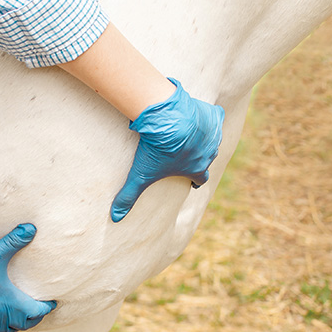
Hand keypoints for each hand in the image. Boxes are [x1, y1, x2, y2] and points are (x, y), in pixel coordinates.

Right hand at [0, 223, 55, 331]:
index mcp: (15, 304)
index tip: (53, 302)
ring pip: (12, 331)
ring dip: (19, 324)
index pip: (39, 310)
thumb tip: (31, 228)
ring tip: (20, 316)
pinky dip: (1, 330)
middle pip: (28, 323)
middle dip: (35, 316)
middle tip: (38, 309)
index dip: (48, 306)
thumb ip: (12, 242)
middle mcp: (7, 319)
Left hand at [110, 78, 224, 221]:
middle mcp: (210, 153)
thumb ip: (129, 196)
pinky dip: (209, 116)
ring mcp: (213, 134)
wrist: (169, 119)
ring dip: (203, 137)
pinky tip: (200, 114)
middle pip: (207, 157)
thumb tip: (116, 217)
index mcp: (197, 168)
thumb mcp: (140, 174)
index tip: (193, 181)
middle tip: (188, 153)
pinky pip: (216, 117)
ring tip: (192, 133)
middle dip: (199, 156)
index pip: (202, 178)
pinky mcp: (213, 116)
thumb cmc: (157, 148)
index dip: (197, 179)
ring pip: (212, 138)